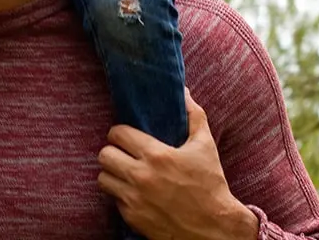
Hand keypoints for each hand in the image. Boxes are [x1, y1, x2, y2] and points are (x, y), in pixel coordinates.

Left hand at [96, 93, 259, 239]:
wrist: (214, 229)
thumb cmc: (211, 184)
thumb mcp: (206, 146)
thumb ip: (193, 115)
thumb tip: (184, 92)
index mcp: (157, 155)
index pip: (117, 134)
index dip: (120, 133)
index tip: (127, 136)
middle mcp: (141, 176)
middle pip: (104, 155)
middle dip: (113, 152)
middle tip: (123, 154)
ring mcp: (134, 199)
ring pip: (103, 178)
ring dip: (113, 174)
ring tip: (125, 173)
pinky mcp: (132, 218)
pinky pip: (114, 200)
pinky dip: (122, 195)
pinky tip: (136, 193)